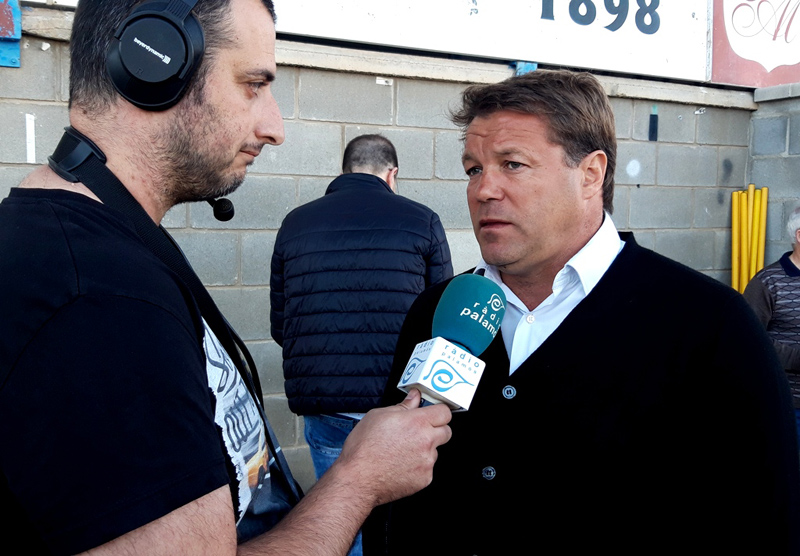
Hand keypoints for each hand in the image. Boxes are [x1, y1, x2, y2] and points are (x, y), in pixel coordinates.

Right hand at [335, 389, 452, 505]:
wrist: (358, 480)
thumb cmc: (363, 449)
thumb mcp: (378, 416)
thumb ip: (402, 406)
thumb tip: (414, 398)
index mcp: (416, 422)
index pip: (444, 412)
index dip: (438, 411)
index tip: (432, 413)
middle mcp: (426, 441)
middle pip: (446, 431)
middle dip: (436, 430)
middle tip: (419, 432)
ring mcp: (427, 461)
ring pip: (435, 451)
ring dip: (425, 449)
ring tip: (402, 452)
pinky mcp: (425, 479)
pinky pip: (427, 468)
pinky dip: (418, 467)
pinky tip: (401, 465)